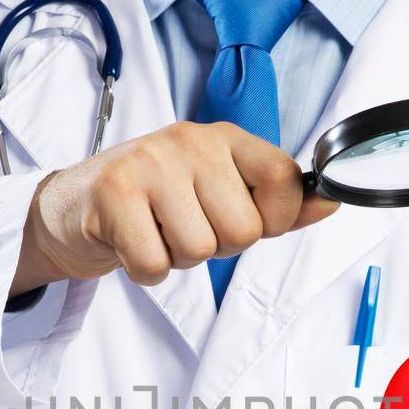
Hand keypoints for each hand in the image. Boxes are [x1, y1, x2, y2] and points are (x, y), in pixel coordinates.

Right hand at [12, 121, 339, 294]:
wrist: (75, 206)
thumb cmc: (157, 203)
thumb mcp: (221, 194)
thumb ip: (278, 203)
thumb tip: (333, 203)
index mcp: (225, 138)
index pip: (284, 178)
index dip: (276, 219)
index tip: (249, 221)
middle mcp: (190, 140)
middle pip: (243, 229)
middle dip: (218, 247)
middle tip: (184, 228)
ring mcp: (150, 162)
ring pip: (199, 250)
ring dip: (178, 259)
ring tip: (156, 232)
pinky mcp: (114, 193)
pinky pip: (155, 264)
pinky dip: (145, 271)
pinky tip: (131, 243)